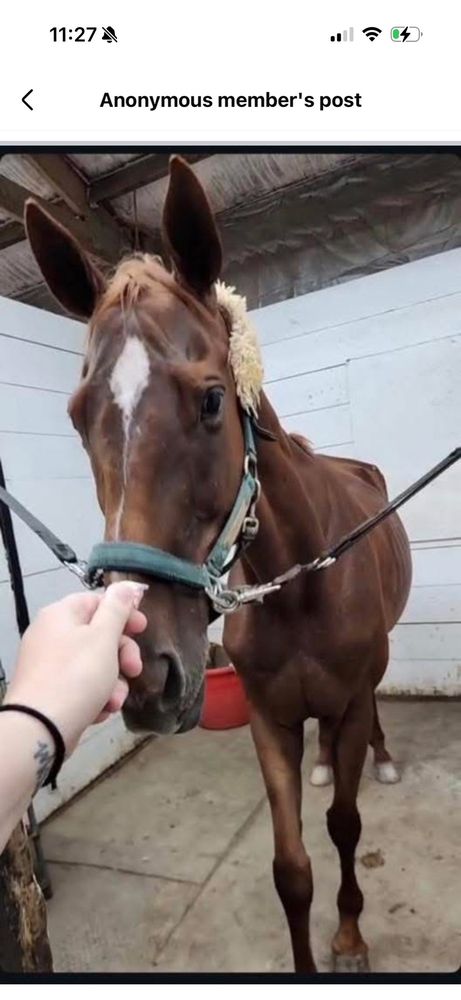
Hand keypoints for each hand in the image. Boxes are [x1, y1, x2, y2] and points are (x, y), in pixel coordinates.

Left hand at [5, 581, 147, 751]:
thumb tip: (130, 584)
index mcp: (60, 614)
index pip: (97, 600)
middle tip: (134, 670)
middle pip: (98, 635)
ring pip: (94, 665)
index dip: (124, 612)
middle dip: (122, 656)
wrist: (40, 729)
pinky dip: (95, 696)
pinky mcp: (50, 691)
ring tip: (114, 701)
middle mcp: (51, 635)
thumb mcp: (104, 637)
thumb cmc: (77, 676)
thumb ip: (118, 608)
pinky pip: (81, 686)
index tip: (143, 628)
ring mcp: (49, 665)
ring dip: (112, 683)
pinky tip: (100, 711)